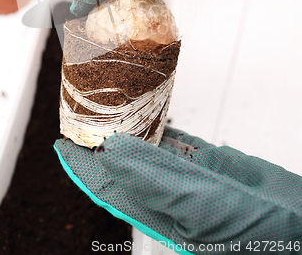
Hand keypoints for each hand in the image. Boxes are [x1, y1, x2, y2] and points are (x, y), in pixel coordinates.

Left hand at [54, 126, 301, 252]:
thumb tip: (112, 152)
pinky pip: (180, 145)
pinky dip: (165, 128)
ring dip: (131, 131)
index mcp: (161, 212)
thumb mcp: (201, 204)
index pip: (108, 186)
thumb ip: (155, 177)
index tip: (64, 143)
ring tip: (113, 108)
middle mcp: (170, 196)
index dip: (83, 165)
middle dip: (103, 143)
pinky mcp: (212, 168)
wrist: (300, 230)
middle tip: (86, 115)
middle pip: (125, 167)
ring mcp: (191, 181)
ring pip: (152, 152)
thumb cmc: (258, 234)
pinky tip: (155, 115)